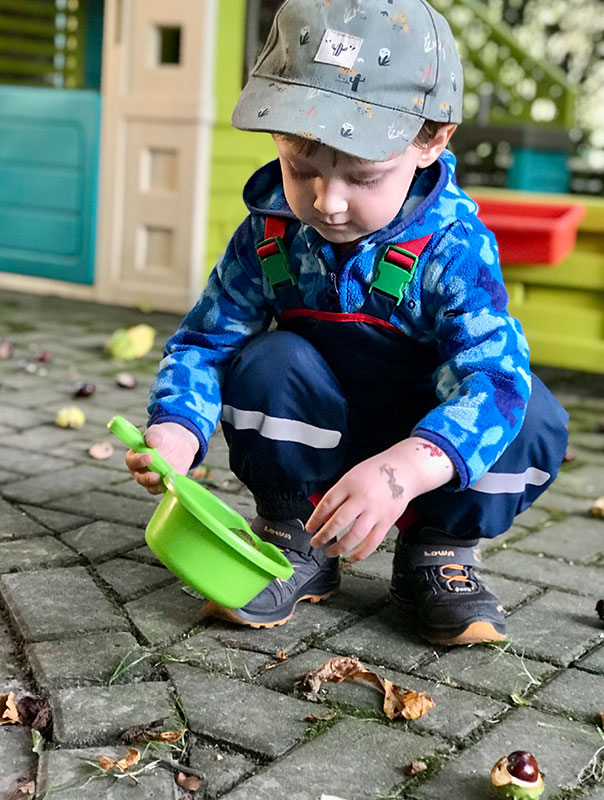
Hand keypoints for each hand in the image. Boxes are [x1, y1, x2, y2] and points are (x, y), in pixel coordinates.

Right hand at [125, 422, 198, 494]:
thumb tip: (151, 441)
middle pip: (139, 478)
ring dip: (157, 485)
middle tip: (155, 475)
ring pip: (151, 487)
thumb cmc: (163, 437)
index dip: (138, 461)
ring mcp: (152, 479)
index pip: (131, 461)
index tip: (149, 457)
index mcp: (135, 456)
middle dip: (147, 478)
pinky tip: (174, 483)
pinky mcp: (164, 484)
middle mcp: (140, 470)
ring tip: (166, 479)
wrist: (179, 443)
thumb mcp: (158, 432)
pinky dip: (168, 488)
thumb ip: (154, 435)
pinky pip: (164, 489)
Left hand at [307, 437, 455, 560]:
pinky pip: (372, 542)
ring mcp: (375, 511)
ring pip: (354, 536)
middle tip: (315, 543)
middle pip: (338, 522)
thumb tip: (324, 517)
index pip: (327, 504)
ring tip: (330, 551)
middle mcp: (362, 498)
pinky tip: (352, 556)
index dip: (315, 519)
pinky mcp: (387, 521)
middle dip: (323, 536)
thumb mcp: (351, 477)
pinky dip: (361, 553)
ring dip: (339, 547)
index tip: (309, 528)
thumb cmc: (376, 472)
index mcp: (350, 484)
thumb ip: (338, 495)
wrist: (403, 470)